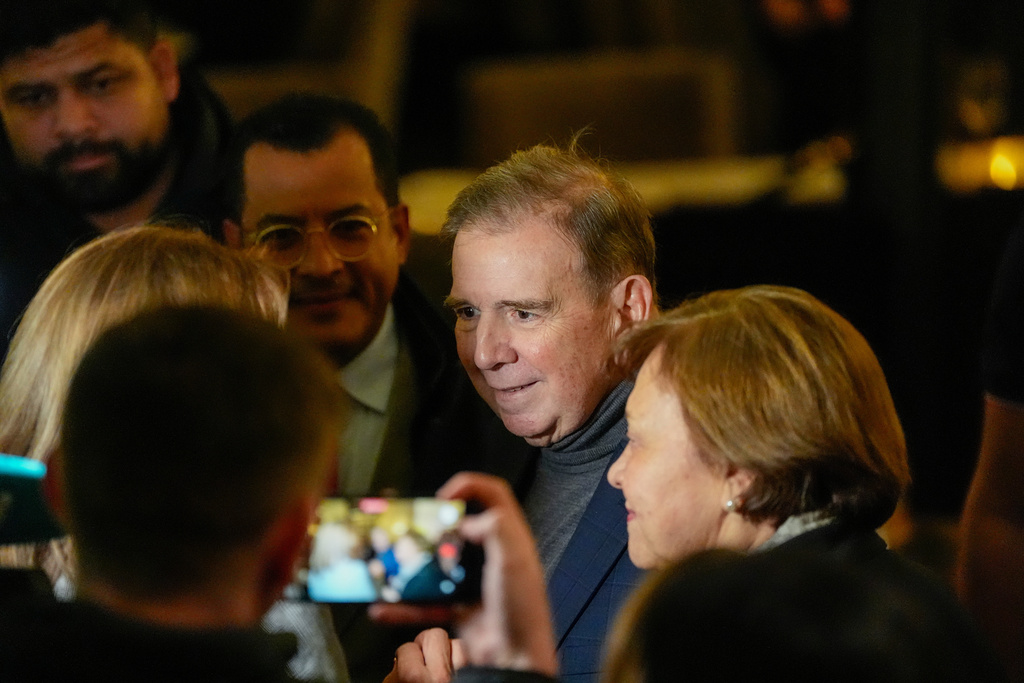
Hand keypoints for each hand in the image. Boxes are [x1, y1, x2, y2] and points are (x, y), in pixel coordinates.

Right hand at [372, 473, 557, 676]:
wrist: (515, 663)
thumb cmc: (523, 612)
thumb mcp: (514, 560)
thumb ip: (494, 528)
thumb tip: (467, 519)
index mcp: (510, 540)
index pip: (494, 495)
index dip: (469, 486)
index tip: (442, 496)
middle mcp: (493, 558)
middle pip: (459, 529)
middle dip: (431, 527)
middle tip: (411, 528)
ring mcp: (474, 584)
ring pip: (437, 566)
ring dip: (412, 567)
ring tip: (390, 563)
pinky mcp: (460, 610)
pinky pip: (426, 604)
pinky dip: (404, 606)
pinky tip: (384, 606)